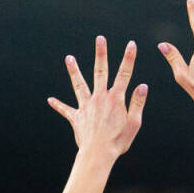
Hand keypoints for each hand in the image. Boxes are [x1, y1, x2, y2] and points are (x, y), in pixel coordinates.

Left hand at [47, 36, 147, 158]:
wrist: (98, 154)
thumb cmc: (118, 141)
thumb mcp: (134, 124)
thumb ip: (137, 103)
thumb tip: (142, 86)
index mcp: (116, 99)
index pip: (124, 74)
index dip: (129, 58)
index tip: (131, 44)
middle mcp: (100, 98)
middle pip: (100, 71)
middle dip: (101, 54)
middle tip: (100, 38)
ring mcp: (86, 106)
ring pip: (79, 84)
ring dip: (74, 71)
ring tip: (68, 58)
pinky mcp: (76, 117)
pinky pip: (66, 110)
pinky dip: (58, 105)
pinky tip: (50, 100)